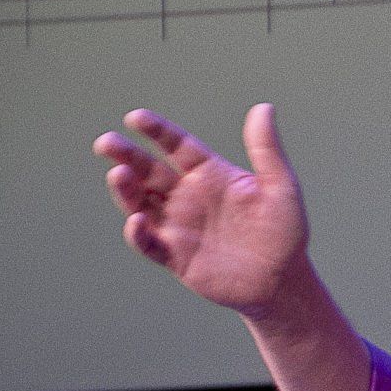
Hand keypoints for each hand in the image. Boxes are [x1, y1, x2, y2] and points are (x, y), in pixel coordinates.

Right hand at [93, 106, 310, 320]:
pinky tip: (137, 220)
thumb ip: (267, 150)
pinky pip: (149, 242)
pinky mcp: (175, 256)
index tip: (136, 118)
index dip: (157, 131)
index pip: (177, 146)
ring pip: (141, 203)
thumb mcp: (281, 188)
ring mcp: (178, 226)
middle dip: (126, 155)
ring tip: (118, 174)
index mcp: (210, 174)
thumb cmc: (284, 233)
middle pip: (149, 171)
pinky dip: (139, 232)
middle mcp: (187, 196)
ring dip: (126, 189)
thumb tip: (264, 107)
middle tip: (106, 142)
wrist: (283, 282)